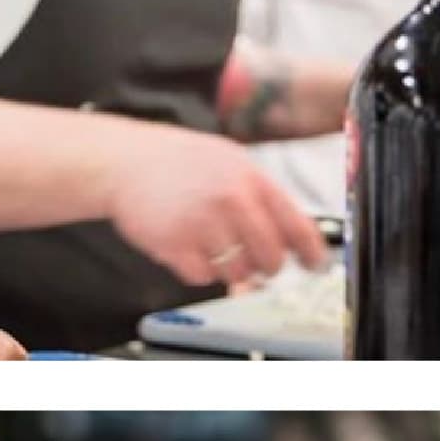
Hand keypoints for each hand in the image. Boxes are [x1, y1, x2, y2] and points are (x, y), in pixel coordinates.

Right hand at [107, 126, 323, 288]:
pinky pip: (202, 277)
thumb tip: (287, 238)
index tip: (315, 266)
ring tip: (214, 249)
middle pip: (270, 258)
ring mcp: (202, 224)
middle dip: (267, 267)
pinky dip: (198, 271)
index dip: (311, 252)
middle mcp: (231, 201)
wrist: (124, 162)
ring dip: (230, 269)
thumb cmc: (177, 163)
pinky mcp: (173, 245)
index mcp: (251, 180)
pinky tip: (189, 249)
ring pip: (237, 273)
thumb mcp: (229, 163)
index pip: (296, 225)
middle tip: (258, 264)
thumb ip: (259, 197)